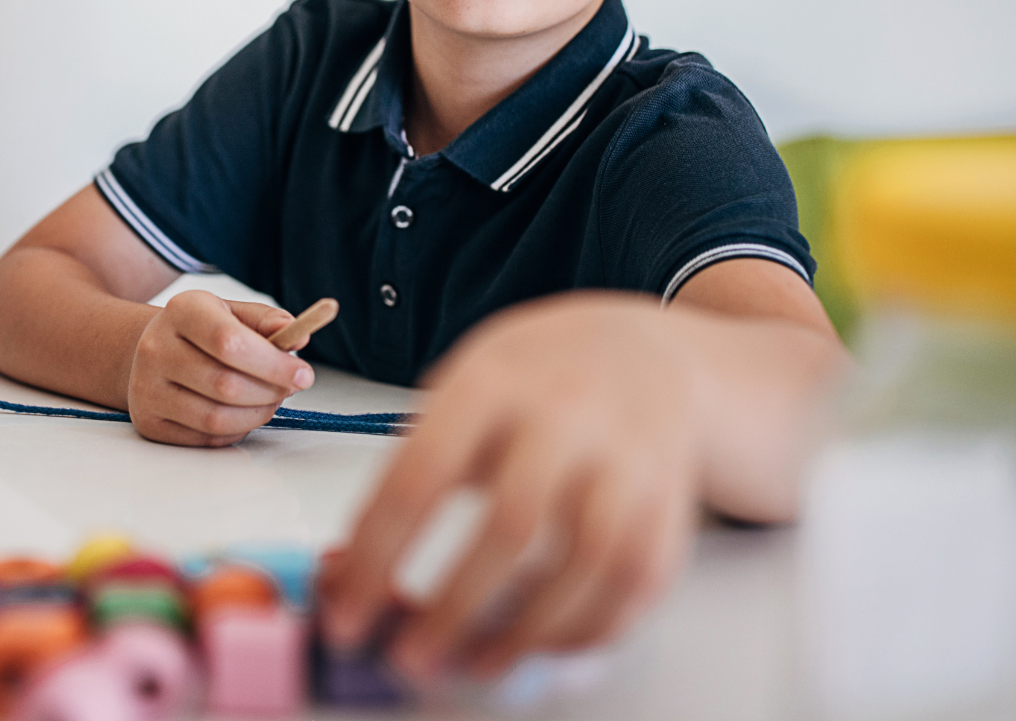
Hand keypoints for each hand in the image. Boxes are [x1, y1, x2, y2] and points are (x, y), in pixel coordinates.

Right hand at [126, 290, 316, 446]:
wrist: (153, 350)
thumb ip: (267, 321)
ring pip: (216, 418)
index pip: (230, 342)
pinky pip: (205, 438)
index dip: (272, 363)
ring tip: (269, 400)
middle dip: (270, 392)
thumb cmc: (202, 332)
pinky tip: (242, 412)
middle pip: (226, 385)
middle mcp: (156, 348)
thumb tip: (297, 337)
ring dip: (256, 415)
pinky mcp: (148, 422)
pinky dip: (235, 430)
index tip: (303, 374)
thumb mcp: (232, 313)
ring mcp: (147, 388)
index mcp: (181, 310)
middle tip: (289, 388)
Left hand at [322, 292, 699, 679]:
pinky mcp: (669, 505)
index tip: (346, 613)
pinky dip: (584, 630)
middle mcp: (568, 415)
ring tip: (469, 664)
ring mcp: (628, 460)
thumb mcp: (461, 388)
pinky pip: (635, 584)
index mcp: (492, 380)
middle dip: (452, 608)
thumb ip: (411, 468)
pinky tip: (537, 646)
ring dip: (523, 632)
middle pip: (510, 526)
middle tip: (406, 658)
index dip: (377, 555)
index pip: (421, 477)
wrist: (644, 352)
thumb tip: (348, 570)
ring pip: (585, 564)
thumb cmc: (534, 378)